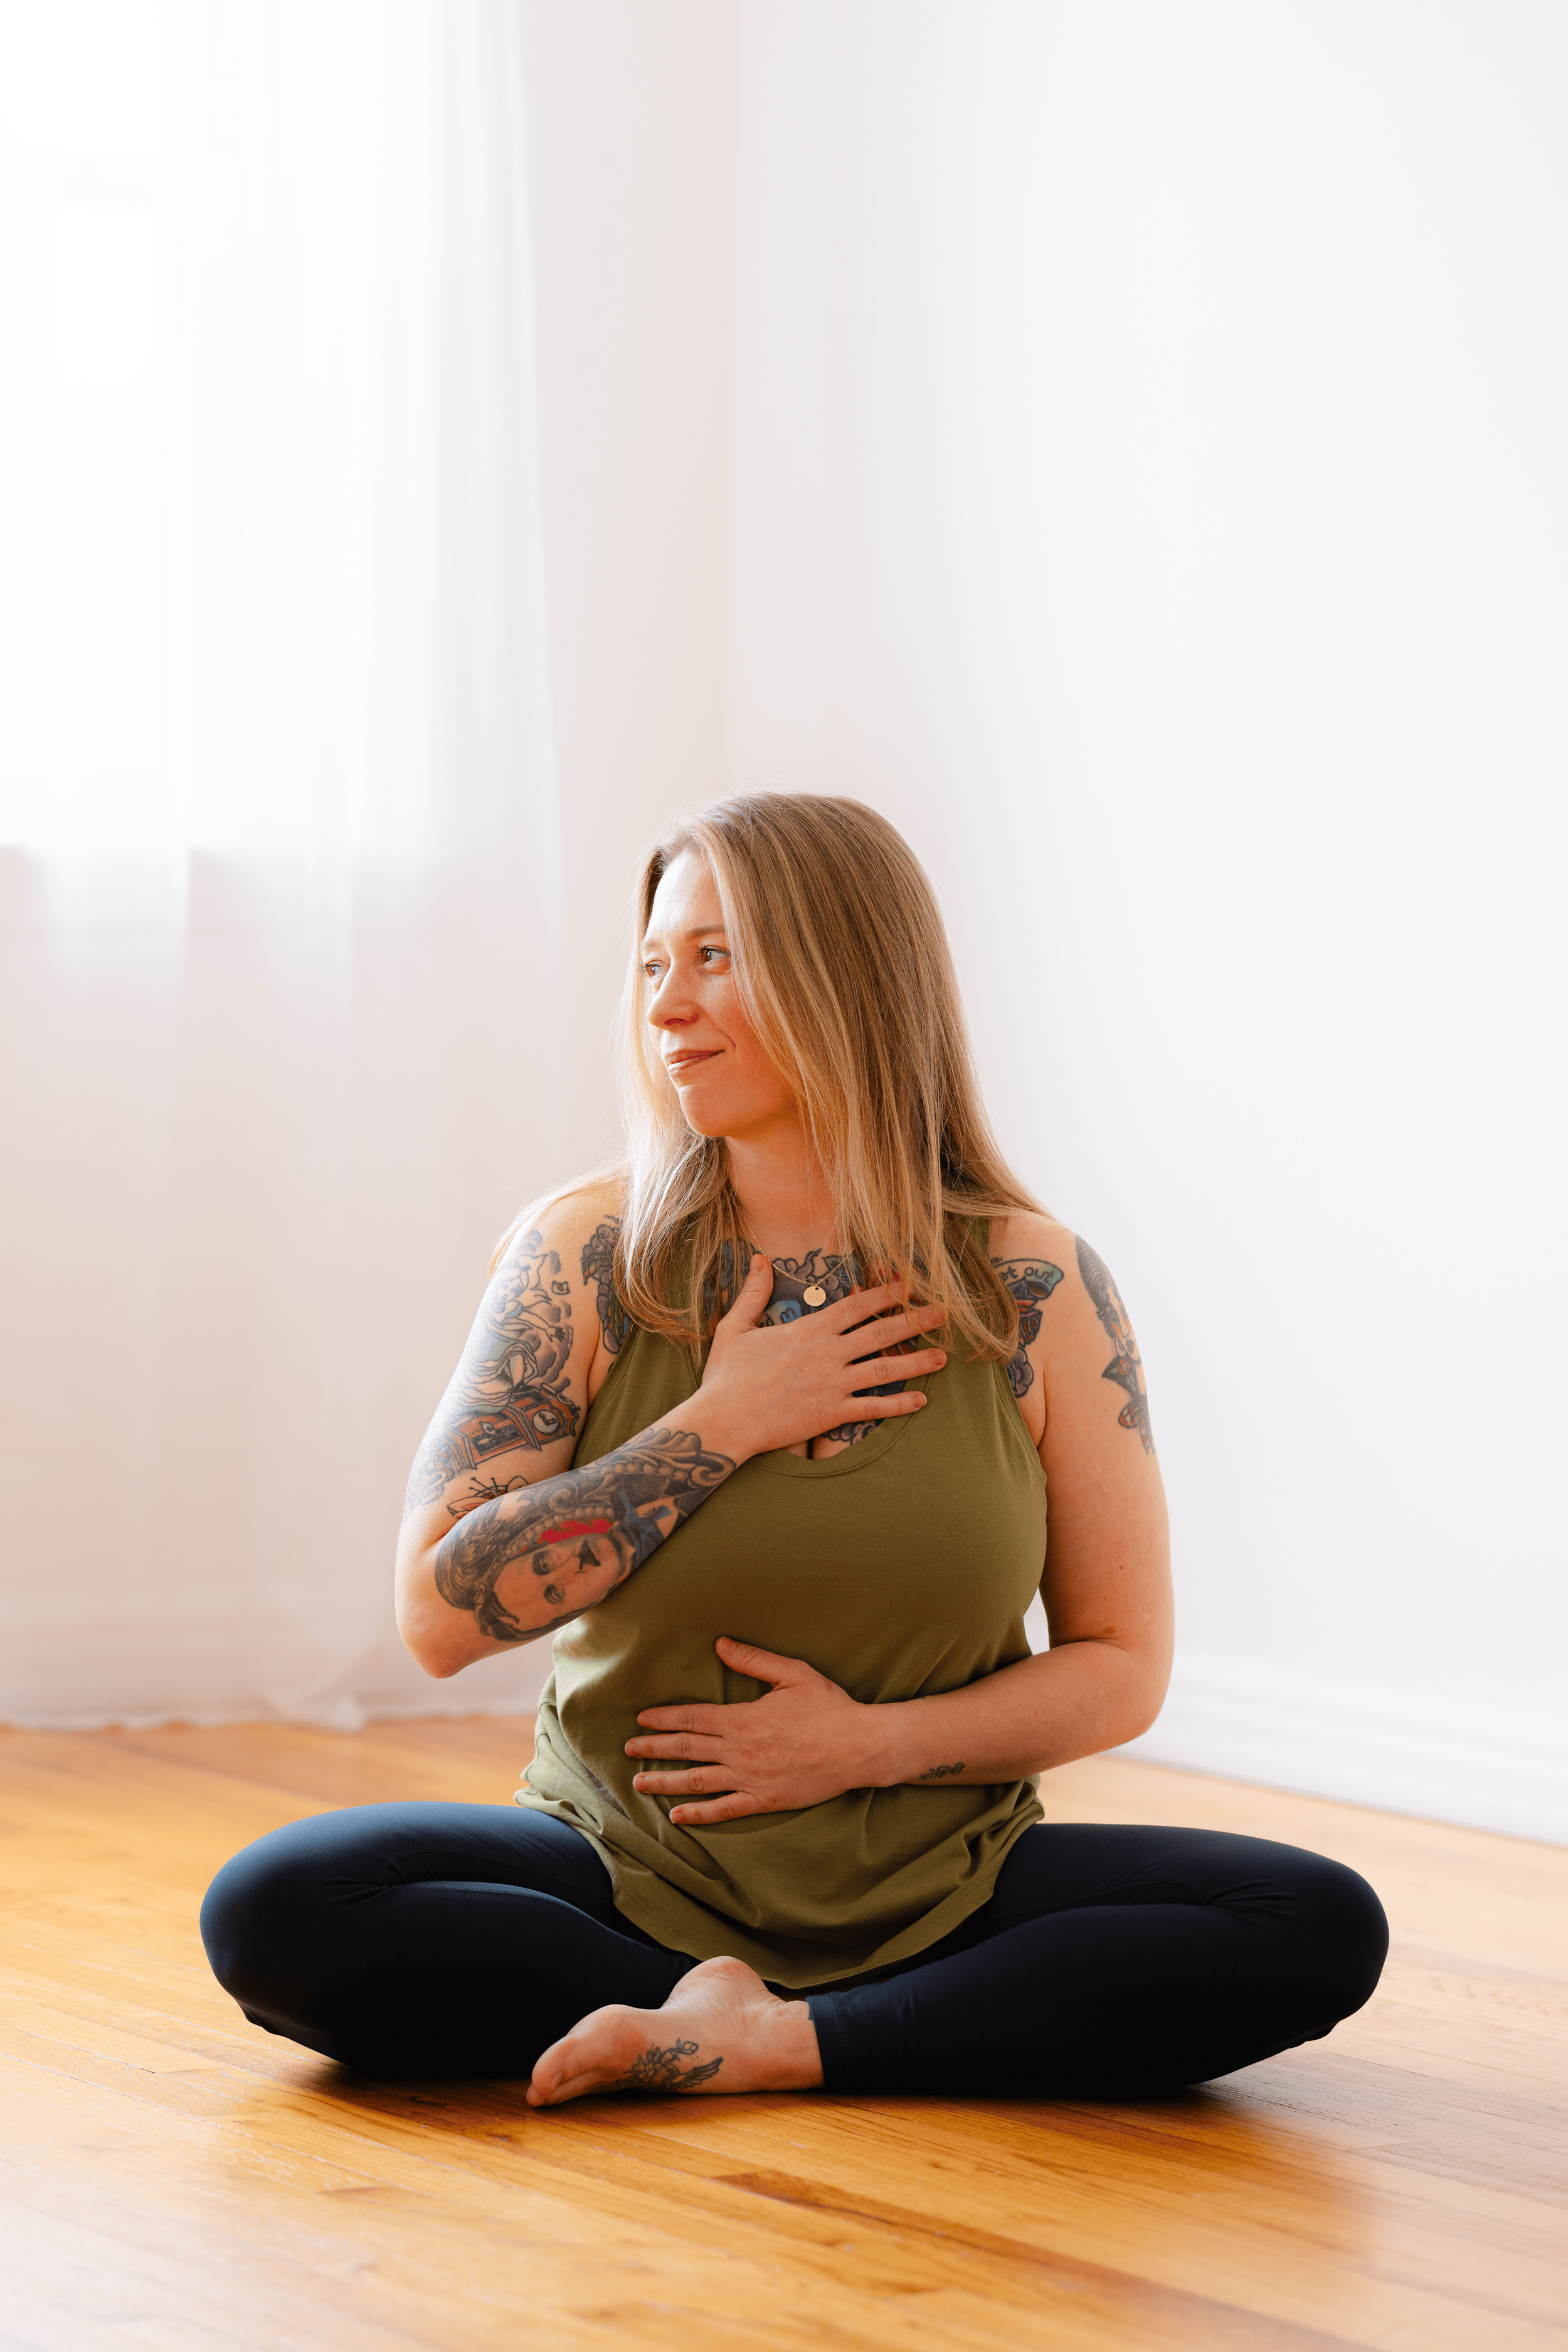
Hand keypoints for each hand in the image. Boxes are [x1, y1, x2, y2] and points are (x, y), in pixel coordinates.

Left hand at [626, 1637, 881, 1823]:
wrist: (859, 1747)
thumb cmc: (829, 1708)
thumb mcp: (793, 1674)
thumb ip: (754, 1660)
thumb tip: (720, 1645)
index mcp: (744, 1719)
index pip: (693, 1718)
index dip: (665, 1718)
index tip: (642, 1718)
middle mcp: (741, 1751)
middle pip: (688, 1749)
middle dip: (654, 1748)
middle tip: (628, 1749)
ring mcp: (751, 1778)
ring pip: (698, 1781)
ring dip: (665, 1782)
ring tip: (639, 1783)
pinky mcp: (765, 1800)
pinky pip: (725, 1810)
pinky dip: (700, 1814)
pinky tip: (678, 1817)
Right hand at [695, 1256, 946, 1461]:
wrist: (724, 1420)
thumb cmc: (726, 1376)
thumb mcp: (734, 1327)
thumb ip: (753, 1293)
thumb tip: (759, 1258)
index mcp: (809, 1330)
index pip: (856, 1305)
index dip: (885, 1294)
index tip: (908, 1286)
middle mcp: (827, 1354)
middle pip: (880, 1333)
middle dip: (914, 1321)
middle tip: (942, 1314)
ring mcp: (832, 1385)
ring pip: (884, 1370)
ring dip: (916, 1362)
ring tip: (943, 1357)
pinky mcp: (831, 1414)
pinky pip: (872, 1408)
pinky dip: (898, 1405)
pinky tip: (920, 1401)